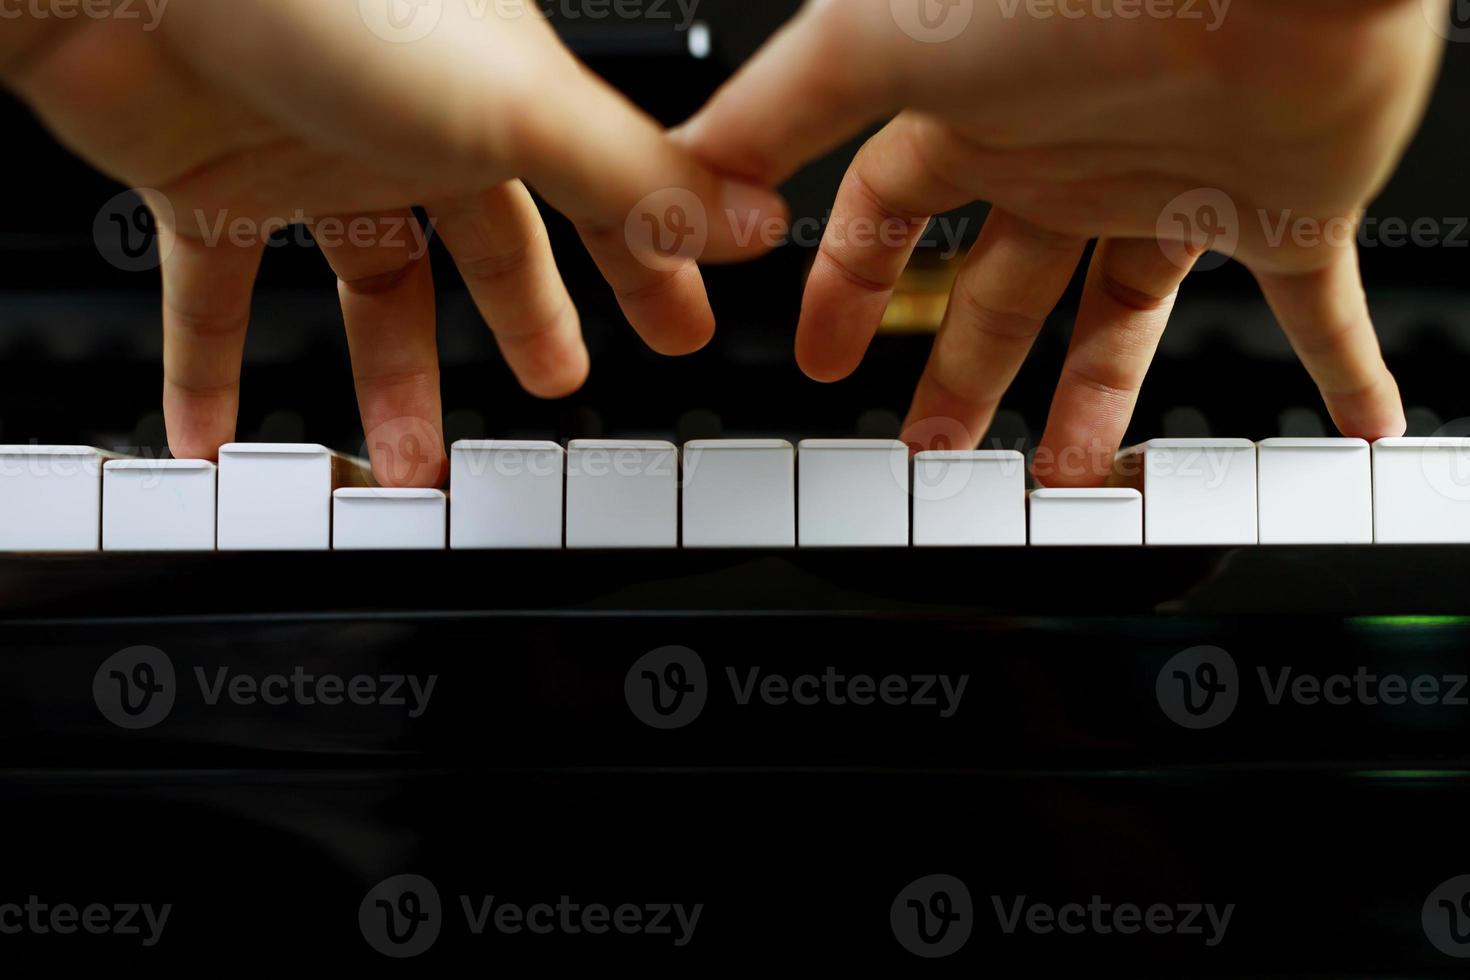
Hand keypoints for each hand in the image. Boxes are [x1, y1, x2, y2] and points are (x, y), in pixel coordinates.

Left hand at [4, 0, 783, 484]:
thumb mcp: (515, 104)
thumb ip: (634, 174)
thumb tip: (752, 222)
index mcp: (497, 96)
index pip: (598, 195)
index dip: (646, 265)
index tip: (679, 323)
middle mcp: (411, 122)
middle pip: (490, 248)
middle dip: (533, 325)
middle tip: (561, 387)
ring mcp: (310, 155)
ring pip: (369, 292)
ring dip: (391, 384)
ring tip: (408, 465)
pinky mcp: (209, 183)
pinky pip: (220, 299)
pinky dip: (216, 373)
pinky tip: (218, 432)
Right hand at [680, 0, 1445, 484]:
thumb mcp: (876, 46)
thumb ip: (775, 114)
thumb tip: (680, 180)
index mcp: (973, 119)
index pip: (887, 224)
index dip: (845, 295)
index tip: (819, 364)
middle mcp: (1066, 154)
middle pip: (999, 292)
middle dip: (960, 377)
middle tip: (933, 453)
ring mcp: (1174, 180)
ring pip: (1123, 318)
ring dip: (1094, 402)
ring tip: (1065, 480)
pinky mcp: (1289, 204)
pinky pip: (1317, 307)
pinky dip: (1338, 365)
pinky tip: (1351, 414)